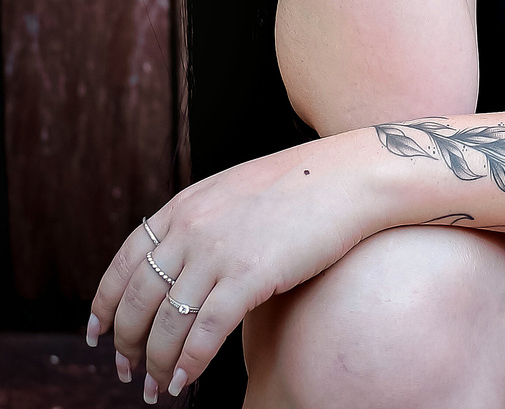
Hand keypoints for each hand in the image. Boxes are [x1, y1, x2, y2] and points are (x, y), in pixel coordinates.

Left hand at [89, 129, 381, 397]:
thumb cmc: (301, 186)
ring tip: (157, 388)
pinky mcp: (250, 276)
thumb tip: (178, 262)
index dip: (105, 304)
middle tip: (128, 371)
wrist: (348, 176)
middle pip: (139, 299)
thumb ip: (202, 221)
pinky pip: (205, 332)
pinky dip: (190, 362)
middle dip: (128, 343)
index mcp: (185, 206)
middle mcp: (193, 227)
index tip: (98, 334)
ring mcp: (219, 251)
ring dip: (156, 363)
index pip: (125, 261)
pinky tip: (186, 380)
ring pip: (167, 323)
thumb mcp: (234, 192)